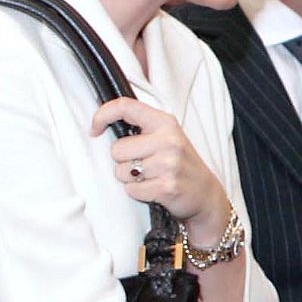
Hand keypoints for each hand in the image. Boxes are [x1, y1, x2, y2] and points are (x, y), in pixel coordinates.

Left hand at [92, 97, 230, 242]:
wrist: (206, 194)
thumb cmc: (182, 164)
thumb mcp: (167, 136)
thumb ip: (141, 127)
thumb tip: (102, 125)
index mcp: (165, 122)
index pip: (125, 107)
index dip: (103, 116)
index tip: (95, 129)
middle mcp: (168, 140)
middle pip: (117, 149)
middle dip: (124, 161)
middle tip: (143, 164)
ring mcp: (168, 164)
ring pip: (122, 172)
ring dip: (131, 179)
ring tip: (151, 177)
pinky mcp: (166, 186)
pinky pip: (132, 190)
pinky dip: (138, 193)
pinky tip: (154, 189)